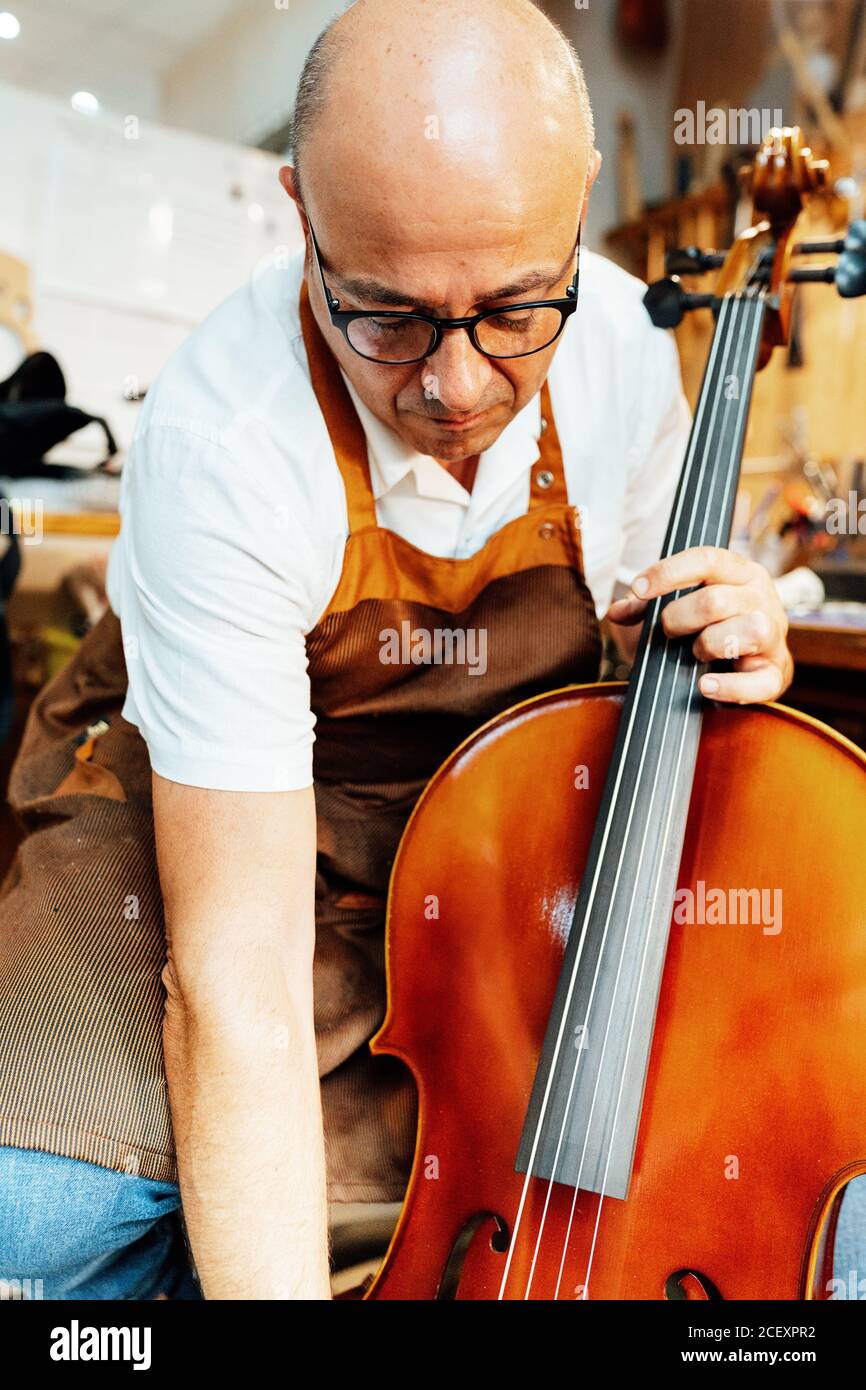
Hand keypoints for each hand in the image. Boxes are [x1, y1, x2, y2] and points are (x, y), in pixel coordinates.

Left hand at [606, 546, 792, 703]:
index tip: (639, 589)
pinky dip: (731, 687)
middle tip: (667, 631)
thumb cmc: (706, 626)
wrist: (742, 663)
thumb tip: (615, 612)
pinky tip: (705, 686)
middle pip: (716, 601)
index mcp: (738, 572)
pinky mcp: (777, 672)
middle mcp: (761, 597)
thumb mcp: (675, 608)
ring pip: (750, 630)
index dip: (668, 572)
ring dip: (710, 643)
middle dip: (679, 619)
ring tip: (697, 652)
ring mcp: (774, 634)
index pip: (706, 559)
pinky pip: (760, 682)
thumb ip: (644, 607)